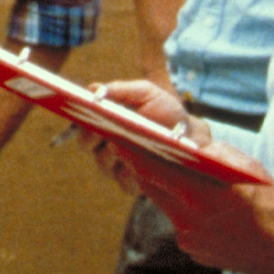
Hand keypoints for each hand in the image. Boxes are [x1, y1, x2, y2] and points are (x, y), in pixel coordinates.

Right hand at [80, 80, 205, 193]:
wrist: (193, 138)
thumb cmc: (166, 112)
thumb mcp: (147, 93)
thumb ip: (121, 89)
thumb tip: (94, 89)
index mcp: (105, 119)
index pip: (82, 120)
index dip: (81, 117)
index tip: (88, 112)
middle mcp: (105, 143)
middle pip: (85, 143)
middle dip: (93, 136)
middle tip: (107, 130)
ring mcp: (116, 165)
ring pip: (103, 163)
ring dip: (116, 154)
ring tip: (131, 145)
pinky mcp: (132, 184)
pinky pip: (124, 182)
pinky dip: (134, 173)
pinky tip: (145, 165)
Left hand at [121, 141, 273, 273]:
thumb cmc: (269, 207)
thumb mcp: (248, 169)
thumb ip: (217, 155)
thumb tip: (195, 148)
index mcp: (196, 194)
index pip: (152, 170)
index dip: (133, 154)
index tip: (119, 141)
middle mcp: (185, 218)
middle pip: (153, 189)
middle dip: (145, 170)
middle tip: (139, 154)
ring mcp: (188, 238)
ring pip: (169, 208)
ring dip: (170, 193)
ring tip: (184, 182)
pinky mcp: (194, 251)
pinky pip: (183, 227)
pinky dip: (188, 215)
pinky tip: (208, 213)